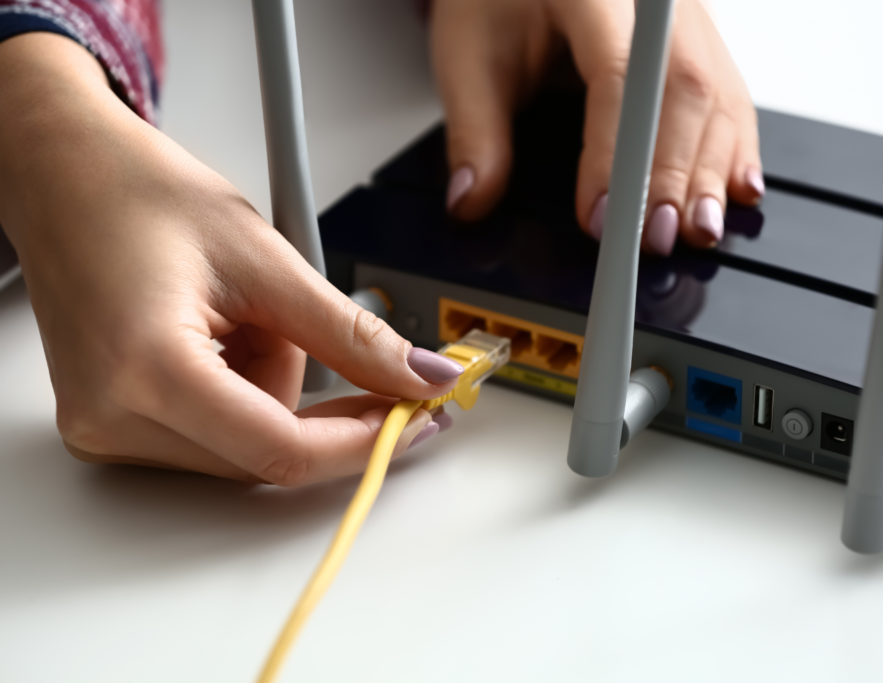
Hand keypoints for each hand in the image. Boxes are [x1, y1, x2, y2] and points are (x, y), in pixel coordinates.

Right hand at [0, 34, 459, 484]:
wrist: (63, 174)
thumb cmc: (139, 194)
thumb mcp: (267, 258)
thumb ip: (351, 334)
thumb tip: (420, 378)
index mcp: (148, 369)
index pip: (282, 450)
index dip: (363, 440)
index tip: (415, 415)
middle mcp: (112, 417)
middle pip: (264, 457)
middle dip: (317, 406)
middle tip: (334, 340)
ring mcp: (101, 428)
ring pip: (242, 450)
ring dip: (273, 392)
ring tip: (242, 315)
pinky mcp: (106, 423)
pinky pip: (209, 436)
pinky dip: (241, 394)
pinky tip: (222, 336)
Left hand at [430, 0, 761, 252]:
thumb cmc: (501, 1)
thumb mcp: (469, 56)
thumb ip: (475, 132)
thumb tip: (472, 200)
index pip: (616, 75)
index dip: (613, 153)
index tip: (600, 216)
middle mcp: (654, 0)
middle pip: (685, 88)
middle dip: (675, 174)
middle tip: (655, 239)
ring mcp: (687, 18)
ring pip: (719, 95)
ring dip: (711, 172)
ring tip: (697, 232)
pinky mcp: (702, 42)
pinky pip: (732, 95)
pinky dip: (734, 149)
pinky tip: (736, 191)